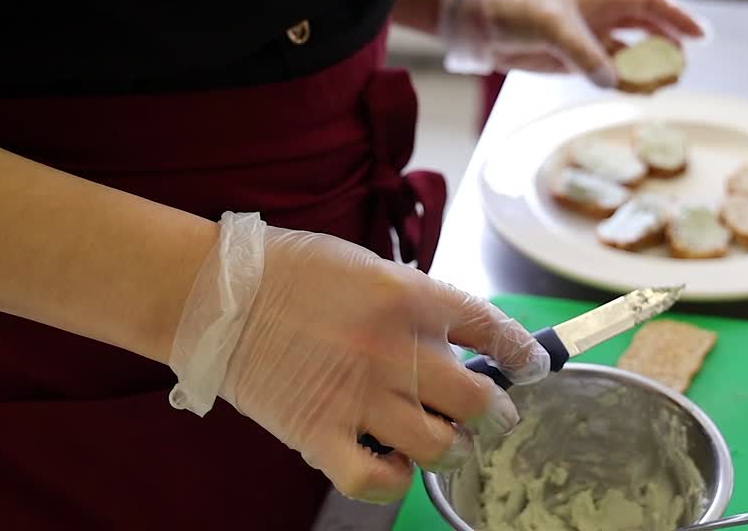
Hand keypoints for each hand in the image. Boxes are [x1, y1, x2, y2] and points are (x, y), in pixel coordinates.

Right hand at [167, 214, 549, 503]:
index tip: (531, 366)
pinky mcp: (319, 433)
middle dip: (496, 413)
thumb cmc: (288, 269)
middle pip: (479, 400)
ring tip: (442, 440)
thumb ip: (414, 303)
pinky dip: (393, 480)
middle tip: (493, 416)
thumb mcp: (368, 266)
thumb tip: (453, 338)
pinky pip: (376, 481)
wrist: (215, 290)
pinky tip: (391, 462)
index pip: (492, 329)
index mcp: (411, 298)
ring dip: (450, 448)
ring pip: (439, 447)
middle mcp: (396, 351)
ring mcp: (360, 396)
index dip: (522, 353)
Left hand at [436, 0, 703, 86]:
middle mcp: (601, 17)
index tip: (700, 36)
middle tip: (682, 67)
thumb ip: (584, 54)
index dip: (677, 18)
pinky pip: (609, 73)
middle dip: (668, 47)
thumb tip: (613, 81)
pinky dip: (625, 83)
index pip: (650, 5)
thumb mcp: (553, 28)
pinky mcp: (576, 61)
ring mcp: (590, 40)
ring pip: (630, 56)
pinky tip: (638, 93)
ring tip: (665, 85)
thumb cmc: (519, 10)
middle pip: (647, 31)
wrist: (485, 24)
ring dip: (648, 69)